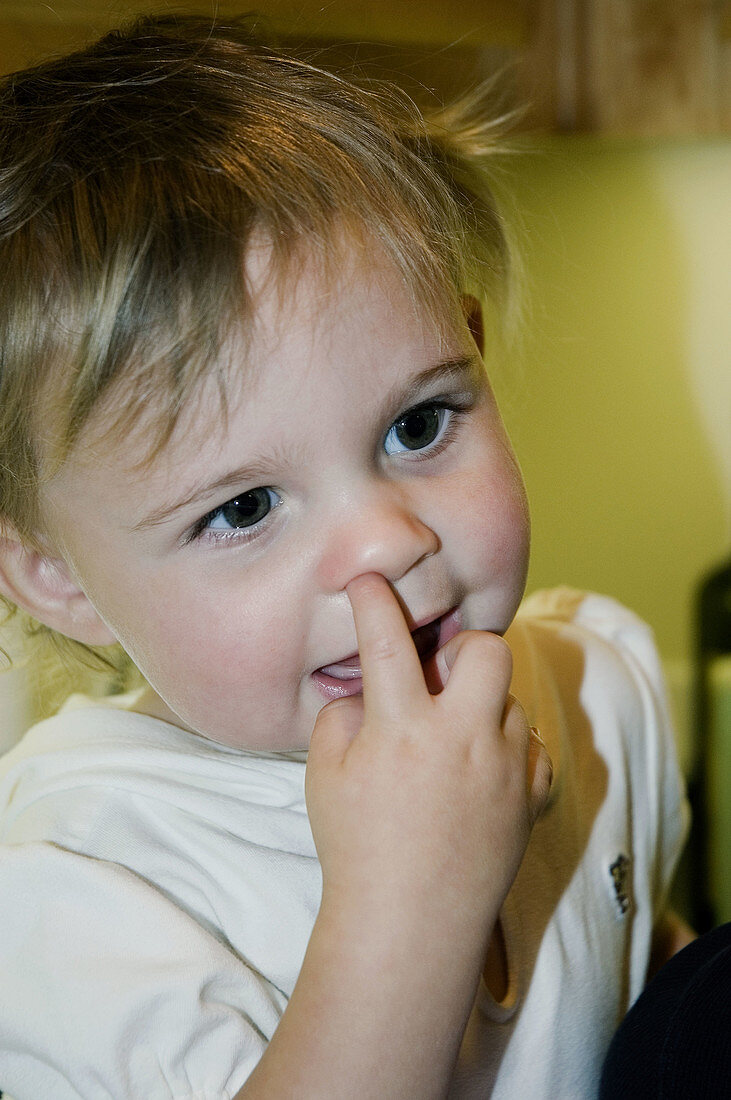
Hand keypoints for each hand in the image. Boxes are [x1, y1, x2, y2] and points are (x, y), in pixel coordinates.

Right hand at [306, 572, 551, 945]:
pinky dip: (513, 751)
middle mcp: (462, 738)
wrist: (409, 925)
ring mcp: (505, 768)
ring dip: (484, 707)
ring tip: (454, 742)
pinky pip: (537, 751)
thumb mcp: (324, 777)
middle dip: (463, 649)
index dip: (374, 600)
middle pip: (487, 650)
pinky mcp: (531, 799)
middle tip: (438, 680)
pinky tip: (485, 772)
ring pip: (513, 701)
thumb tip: (366, 691)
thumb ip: (341, 718)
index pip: (387, 641)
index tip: (370, 582)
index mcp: (403, 728)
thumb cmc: (358, 850)